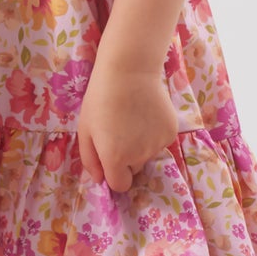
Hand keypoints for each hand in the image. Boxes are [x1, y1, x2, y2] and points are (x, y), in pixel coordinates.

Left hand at [76, 59, 181, 194]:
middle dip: (126, 158)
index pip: (120, 185)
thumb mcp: (85, 130)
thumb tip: (99, 180)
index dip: (114, 174)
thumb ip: (90, 160)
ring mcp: (157, 145)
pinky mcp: (171, 132)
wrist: (129, 71)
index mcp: (115, 159)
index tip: (110, 159)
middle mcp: (139, 157)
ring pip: (147, 155)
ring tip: (132, 118)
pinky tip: (146, 113)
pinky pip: (160, 142)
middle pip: (133, 169)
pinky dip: (153, 133)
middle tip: (119, 131)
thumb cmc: (100, 98)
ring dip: (140, 145)